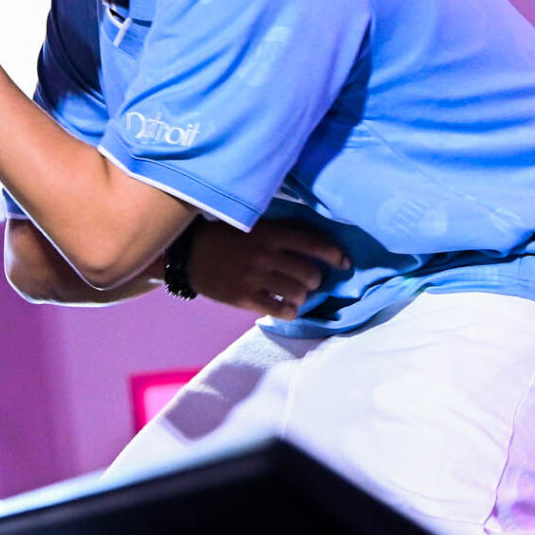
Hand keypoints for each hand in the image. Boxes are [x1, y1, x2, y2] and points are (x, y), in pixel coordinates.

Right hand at [184, 219, 350, 317]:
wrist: (188, 253)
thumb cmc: (225, 235)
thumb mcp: (254, 224)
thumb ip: (283, 229)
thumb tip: (317, 238)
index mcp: (270, 233)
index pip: (313, 243)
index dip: (335, 254)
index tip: (345, 262)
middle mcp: (266, 254)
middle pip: (310, 273)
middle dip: (315, 279)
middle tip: (310, 279)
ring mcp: (255, 277)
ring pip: (298, 293)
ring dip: (303, 295)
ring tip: (297, 294)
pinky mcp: (244, 297)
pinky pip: (280, 310)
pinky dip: (290, 311)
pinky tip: (287, 308)